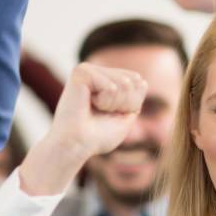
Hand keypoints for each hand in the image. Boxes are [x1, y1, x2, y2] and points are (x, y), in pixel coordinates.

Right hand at [18, 64, 146, 195]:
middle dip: (123, 103)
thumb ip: (136, 98)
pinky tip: (86, 105)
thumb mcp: (125, 117)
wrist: (74, 146)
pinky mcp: (81, 72)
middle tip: (100, 114)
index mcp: (105, 79)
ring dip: (113, 104)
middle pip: (134, 81)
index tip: (109, 115)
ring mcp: (88, 69)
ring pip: (124, 83)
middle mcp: (96, 70)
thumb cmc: (96, 137)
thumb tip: (140, 80)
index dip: (131, 104)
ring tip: (93, 110)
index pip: (139, 83)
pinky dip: (104, 102)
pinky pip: (111, 87)